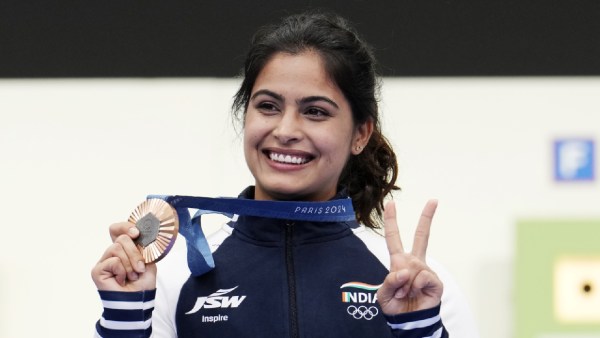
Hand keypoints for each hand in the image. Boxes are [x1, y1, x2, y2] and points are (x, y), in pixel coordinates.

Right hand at [91, 222, 156, 291]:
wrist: (138, 300)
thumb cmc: (142, 283)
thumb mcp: (148, 261)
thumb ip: (142, 247)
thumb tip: (136, 234)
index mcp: (123, 250)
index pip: (117, 230)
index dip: (125, 227)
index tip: (136, 233)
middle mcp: (112, 254)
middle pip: (121, 238)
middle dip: (135, 253)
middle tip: (140, 268)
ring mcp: (104, 262)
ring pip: (117, 248)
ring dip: (130, 264)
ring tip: (131, 276)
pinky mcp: (98, 270)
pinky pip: (113, 261)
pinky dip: (122, 271)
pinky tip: (121, 280)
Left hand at [376, 200, 442, 314]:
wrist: (409, 321)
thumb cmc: (395, 305)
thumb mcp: (383, 294)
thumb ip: (389, 281)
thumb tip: (404, 271)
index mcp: (399, 261)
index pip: (394, 238)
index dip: (391, 221)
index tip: (391, 203)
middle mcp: (413, 262)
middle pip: (421, 236)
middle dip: (426, 218)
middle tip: (433, 200)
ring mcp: (425, 270)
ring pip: (413, 268)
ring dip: (405, 284)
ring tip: (406, 294)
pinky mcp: (435, 281)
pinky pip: (422, 277)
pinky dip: (415, 287)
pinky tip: (416, 294)